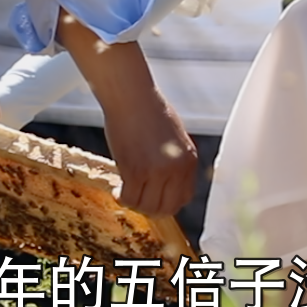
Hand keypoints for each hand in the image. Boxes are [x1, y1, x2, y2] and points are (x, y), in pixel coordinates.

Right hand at [100, 93, 197, 217]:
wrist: (132, 97)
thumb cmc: (149, 111)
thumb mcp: (174, 138)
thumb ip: (173, 161)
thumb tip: (165, 182)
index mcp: (189, 160)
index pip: (184, 197)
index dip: (167, 203)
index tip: (155, 199)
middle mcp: (177, 169)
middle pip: (167, 208)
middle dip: (151, 209)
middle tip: (138, 199)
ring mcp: (157, 172)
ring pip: (147, 207)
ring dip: (135, 203)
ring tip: (126, 192)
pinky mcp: (136, 171)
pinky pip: (130, 198)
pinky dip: (122, 197)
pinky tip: (117, 189)